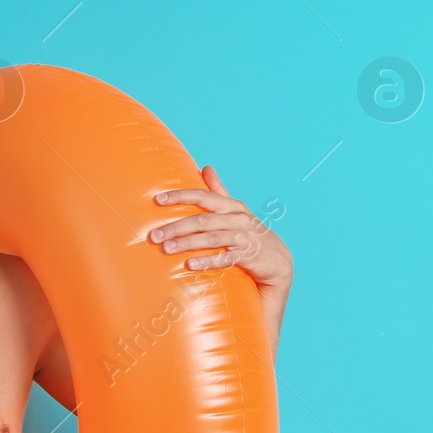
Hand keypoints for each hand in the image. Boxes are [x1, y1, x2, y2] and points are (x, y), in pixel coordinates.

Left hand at [151, 165, 292, 290]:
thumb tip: (206, 167)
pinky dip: (207, 261)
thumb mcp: (236, 210)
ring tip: (166, 249)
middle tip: (154, 235)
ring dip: (187, 243)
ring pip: (211, 238)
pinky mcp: (248, 256)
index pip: (202, 196)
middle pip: (202, 220)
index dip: (180, 196)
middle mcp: (238, 218)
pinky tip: (190, 265)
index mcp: (232, 206)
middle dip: (176, 226)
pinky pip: (225, 258)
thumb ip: (219, 191)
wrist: (279, 260)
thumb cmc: (251, 233)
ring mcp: (244, 237)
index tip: (158, 200)